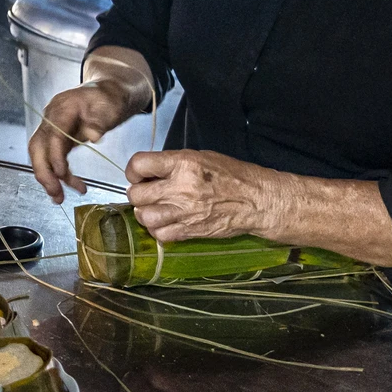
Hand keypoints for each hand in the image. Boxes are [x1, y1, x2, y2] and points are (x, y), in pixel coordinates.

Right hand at [29, 81, 138, 201]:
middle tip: (55, 194)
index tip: (62, 174)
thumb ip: (101, 120)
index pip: (52, 135)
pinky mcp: (58, 138)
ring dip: (49, 178)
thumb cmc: (110, 97)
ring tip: (59, 198)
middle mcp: (51, 118)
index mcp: (62, 108)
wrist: (109, 91)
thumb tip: (93, 136)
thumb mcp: (111, 105)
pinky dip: (59, 174)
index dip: (54, 156)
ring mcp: (53, 128)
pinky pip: (52, 158)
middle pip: (37, 147)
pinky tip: (72, 186)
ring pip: (41, 156)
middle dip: (44, 173)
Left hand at [124, 149, 278, 243]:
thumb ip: (173, 164)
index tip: (139, 175)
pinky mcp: (190, 231)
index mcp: (182, 164)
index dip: (134, 171)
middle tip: (148, 194)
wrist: (257, 201)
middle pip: (137, 194)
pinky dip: (158, 230)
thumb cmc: (232, 175)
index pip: (139, 164)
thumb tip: (150, 172)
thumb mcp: (201, 157)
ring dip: (145, 214)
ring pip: (144, 216)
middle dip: (138, 194)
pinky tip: (165, 224)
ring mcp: (184, 212)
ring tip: (155, 210)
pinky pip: (160, 235)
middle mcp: (180, 188)